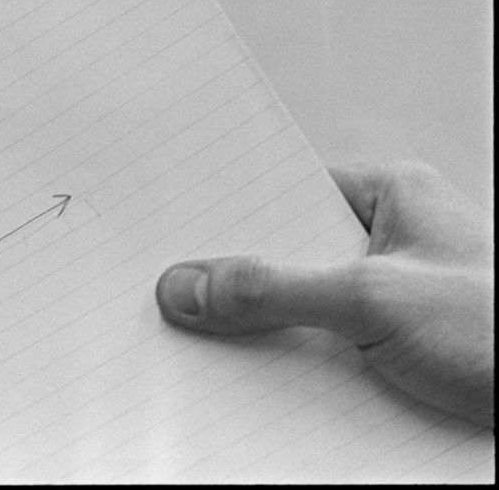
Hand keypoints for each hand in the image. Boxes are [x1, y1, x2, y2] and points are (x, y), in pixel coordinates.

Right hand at [155, 161, 493, 426]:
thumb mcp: (372, 300)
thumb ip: (274, 290)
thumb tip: (192, 286)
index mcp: (391, 196)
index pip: (285, 188)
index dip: (229, 209)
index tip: (176, 233)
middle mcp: (389, 240)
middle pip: (287, 251)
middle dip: (242, 279)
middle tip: (187, 298)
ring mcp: (391, 296)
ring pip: (302, 303)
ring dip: (269, 328)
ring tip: (223, 345)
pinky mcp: (392, 347)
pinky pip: (323, 345)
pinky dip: (296, 362)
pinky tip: (270, 380)